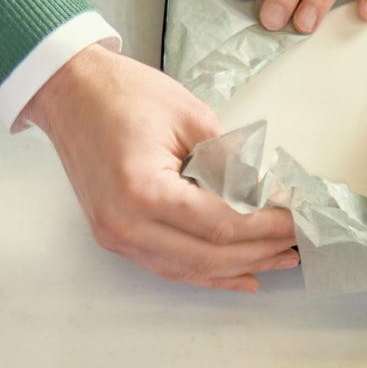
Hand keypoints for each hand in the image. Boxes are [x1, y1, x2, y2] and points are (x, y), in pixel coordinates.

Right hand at [19, 46, 297, 293]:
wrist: (71, 91)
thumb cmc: (122, 93)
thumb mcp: (190, 116)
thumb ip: (229, 162)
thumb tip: (266, 195)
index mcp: (141, 190)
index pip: (218, 224)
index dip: (264, 227)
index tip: (294, 219)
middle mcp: (124, 224)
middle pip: (207, 257)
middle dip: (258, 252)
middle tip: (295, 243)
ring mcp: (116, 236)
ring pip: (189, 269)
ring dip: (238, 267)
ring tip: (278, 260)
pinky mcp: (116, 237)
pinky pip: (168, 266)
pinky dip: (207, 273)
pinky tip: (241, 276)